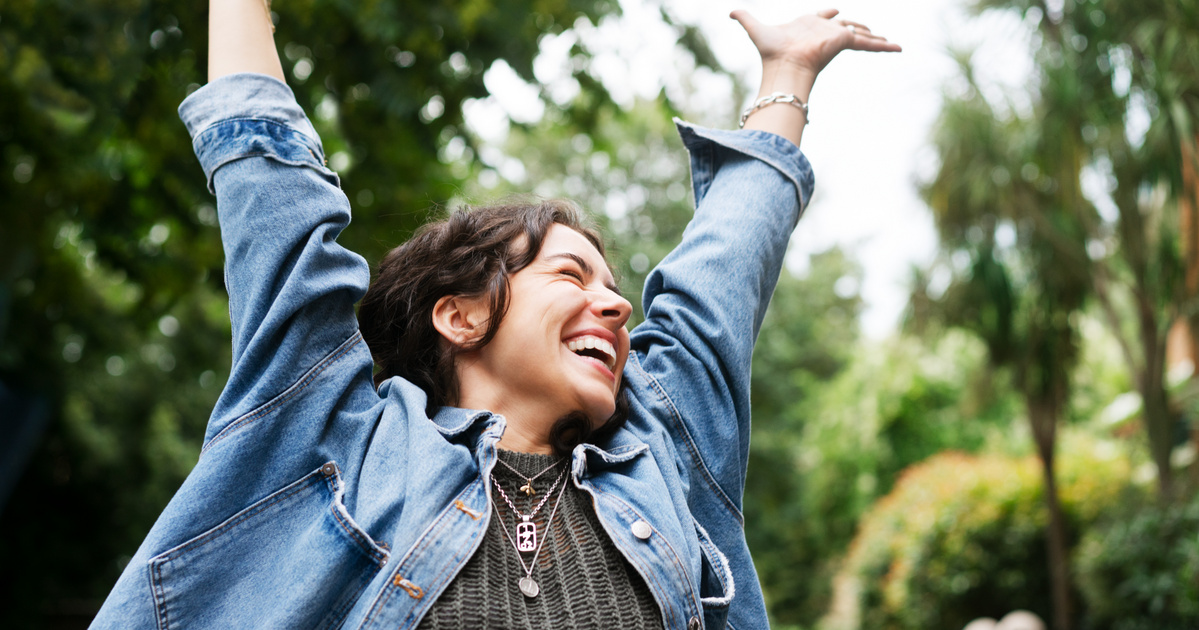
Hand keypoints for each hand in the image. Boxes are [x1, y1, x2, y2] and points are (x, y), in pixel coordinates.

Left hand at [730, 9, 899, 146]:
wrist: (783, 66)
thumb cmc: (771, 51)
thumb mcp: (756, 29)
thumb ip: (744, 18)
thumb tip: (729, 12)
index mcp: (809, 25)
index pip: (823, 17)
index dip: (828, 13)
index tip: (836, 10)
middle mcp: (824, 32)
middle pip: (847, 26)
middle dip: (859, 27)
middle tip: (870, 30)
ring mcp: (836, 38)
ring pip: (862, 35)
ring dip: (876, 38)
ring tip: (892, 43)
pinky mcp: (845, 43)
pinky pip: (868, 44)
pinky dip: (884, 46)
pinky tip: (898, 48)